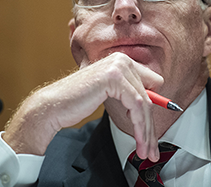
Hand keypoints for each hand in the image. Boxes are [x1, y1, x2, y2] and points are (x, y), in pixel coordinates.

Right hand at [3, 52, 162, 161]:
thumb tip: (153, 101)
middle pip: (149, 96)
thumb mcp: (109, 92)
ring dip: (147, 131)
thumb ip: (128, 91)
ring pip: (144, 104)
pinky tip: (138, 140)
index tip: (153, 130)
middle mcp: (122, 59)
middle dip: (151, 126)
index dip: (155, 108)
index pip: (151, 84)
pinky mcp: (114, 77)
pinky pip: (137, 105)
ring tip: (146, 150)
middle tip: (153, 148)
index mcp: (122, 60)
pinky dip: (140, 126)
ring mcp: (119, 66)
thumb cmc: (78, 100)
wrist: (54, 104)